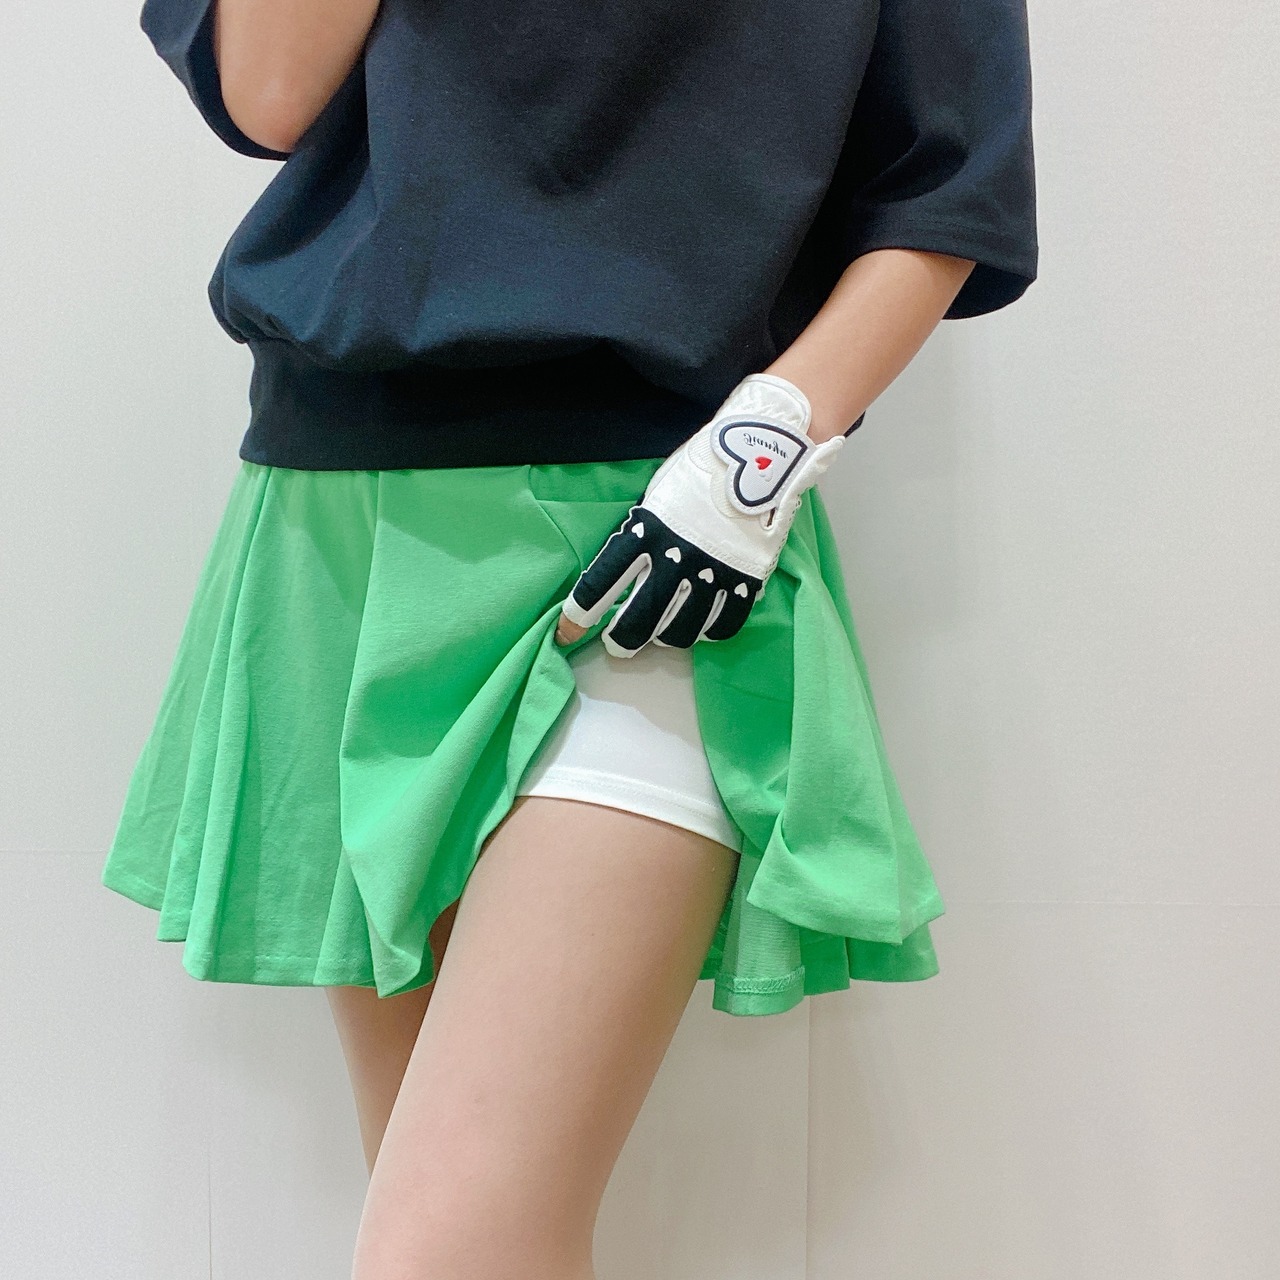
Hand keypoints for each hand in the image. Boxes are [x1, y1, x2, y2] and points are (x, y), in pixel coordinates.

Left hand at [553, 372, 844, 657]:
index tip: (567, 633)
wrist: (759, 453)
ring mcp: (713, 572)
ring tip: (662, 630)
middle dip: (623, 639)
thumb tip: (626, 570)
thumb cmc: (700, 470)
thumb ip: (640, 535)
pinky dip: (708, 631)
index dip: (579, 615)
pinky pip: (723, 625)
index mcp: (646, 532)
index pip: (601, 583)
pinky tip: (701, 623)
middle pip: (640, 620)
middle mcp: (676, 558)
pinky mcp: (746, 580)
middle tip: (618, 643)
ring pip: (681, 630)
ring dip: (665, 637)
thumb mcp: (656, 497)